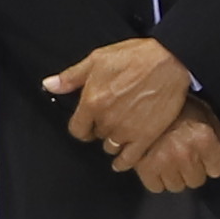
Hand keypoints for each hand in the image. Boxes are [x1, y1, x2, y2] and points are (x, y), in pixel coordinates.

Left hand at [56, 34, 192, 155]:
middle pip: (96, 137)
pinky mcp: (146, 137)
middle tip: (111, 118)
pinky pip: (129, 159)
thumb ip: (71, 76)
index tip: (87, 124)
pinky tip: (123, 159)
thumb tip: (49, 85)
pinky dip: (124, 161)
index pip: (77, 129)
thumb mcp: (98, 59)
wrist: (170, 61)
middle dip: (100, 129)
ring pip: (111, 147)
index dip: (82, 126)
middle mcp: (107, 120)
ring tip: (122, 130)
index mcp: (92, 102)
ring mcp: (127, 131)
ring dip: (114, 141)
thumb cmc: (136, 57)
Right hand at [123, 110, 219, 195]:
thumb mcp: (204, 112)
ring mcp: (164, 162)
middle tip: (183, 154)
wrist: (141, 101)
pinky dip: (156, 179)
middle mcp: (185, 154)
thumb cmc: (175, 104)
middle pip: (197, 181)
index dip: (211, 162)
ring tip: (168, 158)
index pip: (217, 170)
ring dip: (174, 176)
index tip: (203, 155)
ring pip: (177, 186)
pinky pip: (156, 187)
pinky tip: (156, 164)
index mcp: (202, 139)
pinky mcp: (144, 168)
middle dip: (192, 170)